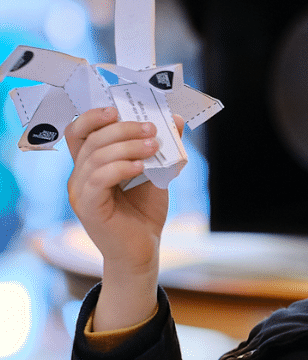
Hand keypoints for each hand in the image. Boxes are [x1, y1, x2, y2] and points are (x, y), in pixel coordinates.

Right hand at [66, 107, 180, 328]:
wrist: (143, 251)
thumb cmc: (144, 213)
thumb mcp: (156, 174)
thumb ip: (161, 148)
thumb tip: (176, 119)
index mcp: (90, 164)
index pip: (80, 131)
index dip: (94, 116)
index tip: (120, 108)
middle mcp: (80, 175)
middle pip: (90, 138)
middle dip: (122, 128)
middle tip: (151, 128)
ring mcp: (81, 191)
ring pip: (96, 155)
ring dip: (127, 146)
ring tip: (153, 146)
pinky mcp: (88, 207)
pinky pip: (99, 178)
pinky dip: (121, 167)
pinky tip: (141, 166)